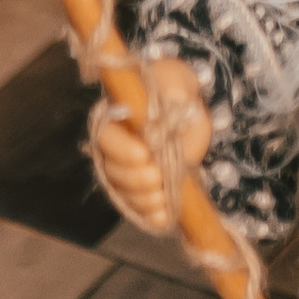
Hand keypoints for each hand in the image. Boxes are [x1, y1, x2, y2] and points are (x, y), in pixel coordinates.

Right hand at [88, 55, 207, 237]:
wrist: (192, 115)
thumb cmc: (177, 89)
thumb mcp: (178, 81)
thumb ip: (175, 89)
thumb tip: (174, 104)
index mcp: (118, 117)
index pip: (106, 136)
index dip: (121, 149)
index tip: (144, 153)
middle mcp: (118, 147)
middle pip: (113, 170)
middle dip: (133, 178)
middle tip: (157, 176)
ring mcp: (129, 171)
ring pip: (124, 192)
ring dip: (141, 199)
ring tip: (162, 196)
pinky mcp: (145, 189)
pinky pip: (140, 208)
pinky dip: (150, 215)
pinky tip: (163, 217)